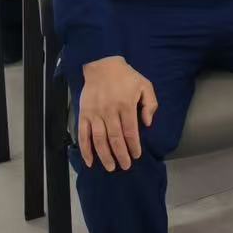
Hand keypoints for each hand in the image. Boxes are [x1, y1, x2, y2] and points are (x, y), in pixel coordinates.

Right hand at [78, 56, 157, 170]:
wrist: (102, 65)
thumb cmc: (126, 77)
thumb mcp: (145, 85)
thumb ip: (150, 104)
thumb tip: (147, 123)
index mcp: (126, 105)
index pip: (130, 131)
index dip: (133, 146)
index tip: (136, 155)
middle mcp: (109, 111)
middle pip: (115, 138)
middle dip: (121, 155)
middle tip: (125, 166)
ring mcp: (95, 113)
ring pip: (99, 139)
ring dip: (104, 156)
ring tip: (111, 167)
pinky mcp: (84, 114)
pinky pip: (83, 134)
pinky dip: (85, 149)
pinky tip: (90, 161)